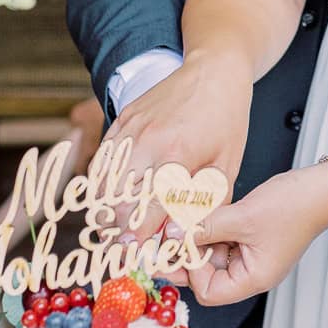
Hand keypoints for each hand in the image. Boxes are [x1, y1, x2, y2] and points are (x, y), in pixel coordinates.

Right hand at [101, 52, 252, 242]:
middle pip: (114, 201)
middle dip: (118, 229)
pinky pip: (101, 161)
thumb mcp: (226, 168)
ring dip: (107, 208)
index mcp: (176, 156)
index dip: (137, 240)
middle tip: (127, 244)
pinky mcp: (120, 121)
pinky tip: (118, 195)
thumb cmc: (225, 120)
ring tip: (121, 223)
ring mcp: (129, 130)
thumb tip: (180, 238)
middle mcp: (145, 142)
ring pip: (101, 183)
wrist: (213, 72)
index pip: (144, 211)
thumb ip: (203, 206)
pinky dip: (104, 184)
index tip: (136, 256)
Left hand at [176, 165, 327, 306]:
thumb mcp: (242, 216)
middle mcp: (253, 274)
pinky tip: (204, 214)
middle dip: (189, 255)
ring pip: (213, 257)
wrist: (323, 188)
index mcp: (254, 279)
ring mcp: (253, 258)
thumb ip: (204, 227)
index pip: (208, 292)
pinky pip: (224, 243)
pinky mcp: (253, 242)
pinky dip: (212, 230)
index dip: (191, 270)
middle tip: (172, 233)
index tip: (178, 245)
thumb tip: (171, 236)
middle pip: (208, 278)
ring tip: (190, 218)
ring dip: (199, 239)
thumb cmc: (293, 206)